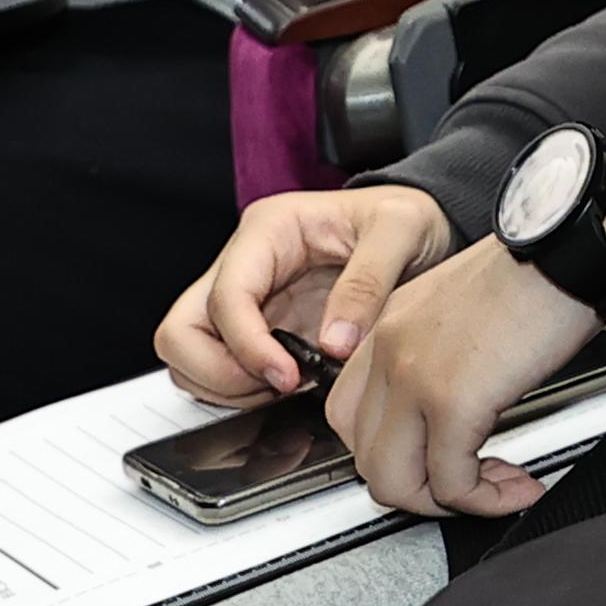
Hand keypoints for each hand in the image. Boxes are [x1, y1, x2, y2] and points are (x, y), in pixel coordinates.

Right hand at [160, 182, 453, 403]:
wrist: (424, 222)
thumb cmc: (407, 217)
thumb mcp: (402, 231)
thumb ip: (368, 284)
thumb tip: (333, 345)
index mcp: (269, 230)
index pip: (225, 297)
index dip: (247, 346)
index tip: (287, 377)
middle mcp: (244, 264)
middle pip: (181, 331)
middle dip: (217, 373)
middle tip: (276, 387)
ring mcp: (248, 298)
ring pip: (189, 356)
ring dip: (225, 386)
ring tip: (288, 387)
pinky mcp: (261, 327)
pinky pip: (222, 368)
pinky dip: (242, 389)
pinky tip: (290, 386)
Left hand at [327, 235, 605, 517]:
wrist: (570, 245)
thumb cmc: (540, 267)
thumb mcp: (464, 306)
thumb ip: (440, 352)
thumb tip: (460, 405)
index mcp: (386, 326)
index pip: (348, 415)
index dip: (391, 451)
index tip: (436, 459)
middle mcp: (386, 351)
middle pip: (364, 456)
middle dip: (416, 487)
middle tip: (466, 486)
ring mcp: (412, 378)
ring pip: (394, 482)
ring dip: (445, 502)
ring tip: (493, 492)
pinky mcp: (453, 402)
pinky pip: (452, 482)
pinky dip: (484, 499)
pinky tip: (517, 486)